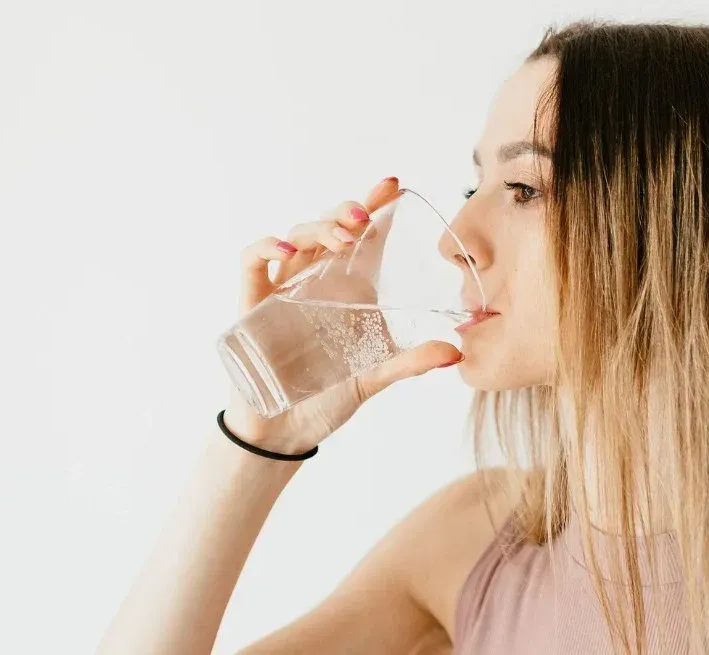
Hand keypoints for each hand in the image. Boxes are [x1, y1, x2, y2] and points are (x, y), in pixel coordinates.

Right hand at [222, 177, 462, 453]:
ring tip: (342, 237)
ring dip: (318, 228)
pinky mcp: (252, 304)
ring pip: (295, 237)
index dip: (374, 206)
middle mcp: (315, 281)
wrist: (284, 432)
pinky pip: (252, 262)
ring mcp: (282, 289)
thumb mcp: (374, 377)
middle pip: (328, 227)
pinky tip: (287, 250)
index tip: (392, 185)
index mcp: (347, 289)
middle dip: (346, 211)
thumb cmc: (326, 398)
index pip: (362, 236)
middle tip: (366, 215)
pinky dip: (266, 247)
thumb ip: (410, 361)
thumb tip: (456, 352)